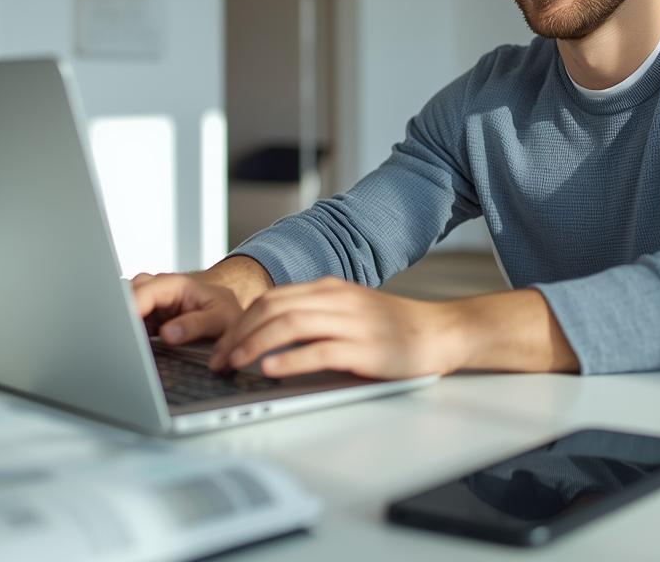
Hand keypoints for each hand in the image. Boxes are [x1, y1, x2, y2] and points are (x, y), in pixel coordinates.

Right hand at [130, 272, 244, 344]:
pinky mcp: (143, 315)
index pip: (140, 294)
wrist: (222, 305)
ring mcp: (146, 300)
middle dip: (120, 320)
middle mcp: (155, 288)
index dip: (129, 312)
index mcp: (173, 285)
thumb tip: (169, 334)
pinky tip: (130, 347)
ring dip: (122, 327)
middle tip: (122, 345)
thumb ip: (196, 325)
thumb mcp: (220, 318)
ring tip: (126, 348)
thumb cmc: (222, 308)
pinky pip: (126, 321)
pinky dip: (126, 334)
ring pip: (121, 308)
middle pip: (124, 299)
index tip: (124, 334)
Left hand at [209, 277, 466, 380]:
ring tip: (234, 364)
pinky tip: (270, 370)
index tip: (221, 346)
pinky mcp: (364, 348)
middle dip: (238, 335)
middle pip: (272, 309)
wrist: (440, 332)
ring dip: (254, 345)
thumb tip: (270, 336)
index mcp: (328, 289)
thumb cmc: (394, 328)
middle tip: (218, 360)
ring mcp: (351, 322)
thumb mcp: (349, 311)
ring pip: (289, 325)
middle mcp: (336, 300)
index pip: (270, 299)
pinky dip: (289, 359)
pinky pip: (319, 350)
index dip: (240, 322)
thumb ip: (315, 316)